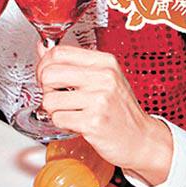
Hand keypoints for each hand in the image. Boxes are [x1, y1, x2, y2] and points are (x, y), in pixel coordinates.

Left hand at [36, 44, 172, 184]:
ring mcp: (99, 100)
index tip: (46, 75)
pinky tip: (77, 123)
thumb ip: (72, 62)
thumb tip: (43, 48)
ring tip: (71, 112)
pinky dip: (63, 124)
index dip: (44, 65)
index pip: (59, 52)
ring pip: (50, 100)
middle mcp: (103, 78)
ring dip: (54, 110)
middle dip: (45, 89)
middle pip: (49, 74)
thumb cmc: (120, 108)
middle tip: (56, 96)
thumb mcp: (101, 77)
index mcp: (104, 62)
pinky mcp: (94, 122)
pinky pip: (58, 119)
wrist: (142, 139)